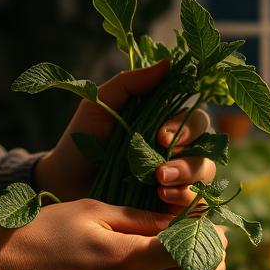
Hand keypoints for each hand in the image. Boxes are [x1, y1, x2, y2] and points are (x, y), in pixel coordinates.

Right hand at [0, 199, 226, 269]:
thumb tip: (184, 222)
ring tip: (196, 265)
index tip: (212, 223)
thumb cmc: (42, 234)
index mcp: (136, 260)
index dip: (212, 235)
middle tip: (210, 242)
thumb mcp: (94, 211)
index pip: (199, 251)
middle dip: (215, 259)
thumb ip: (144, 219)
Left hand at [35, 62, 215, 208]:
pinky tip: (163, 200)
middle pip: (206, 151)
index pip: (196, 121)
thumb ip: (131, 83)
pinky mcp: (172, 206)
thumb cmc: (82, 139)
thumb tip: (169, 63)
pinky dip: (186, 202)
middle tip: (161, 170)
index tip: (161, 136)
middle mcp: (179, 151)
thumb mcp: (100, 104)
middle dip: (188, 160)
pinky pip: (195, 204)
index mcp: (168, 124)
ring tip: (160, 187)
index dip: (185, 128)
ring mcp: (178, 179)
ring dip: (188, 181)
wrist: (64, 181)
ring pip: (205, 177)